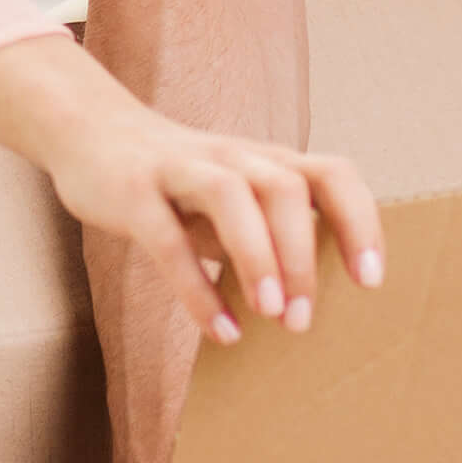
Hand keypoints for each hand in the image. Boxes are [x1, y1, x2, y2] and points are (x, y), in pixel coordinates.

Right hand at [0, 36, 382, 342]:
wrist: (90, 132)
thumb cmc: (177, 182)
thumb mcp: (233, 201)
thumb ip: (268, 236)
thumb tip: (309, 302)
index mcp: (264, 161)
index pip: (332, 175)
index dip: (360, 222)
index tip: (371, 280)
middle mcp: (231, 157)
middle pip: (285, 188)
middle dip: (302, 256)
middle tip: (303, 321)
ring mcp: (180, 167)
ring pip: (231, 197)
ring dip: (257, 258)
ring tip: (270, 316)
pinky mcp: (134, 189)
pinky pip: (167, 238)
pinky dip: (195, 288)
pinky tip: (218, 329)